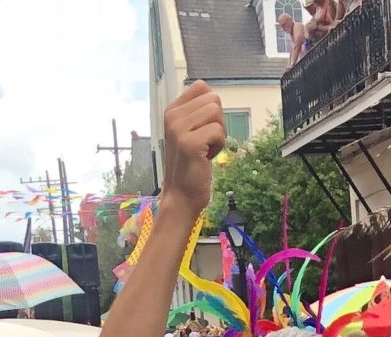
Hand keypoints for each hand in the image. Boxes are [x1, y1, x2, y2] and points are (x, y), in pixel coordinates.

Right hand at [161, 81, 229, 213]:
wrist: (181, 195)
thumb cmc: (190, 165)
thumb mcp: (189, 132)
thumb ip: (198, 114)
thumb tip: (214, 98)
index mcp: (172, 110)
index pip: (201, 86)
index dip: (212, 106)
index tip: (204, 127)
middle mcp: (172, 116)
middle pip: (213, 99)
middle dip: (218, 121)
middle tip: (206, 141)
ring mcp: (179, 129)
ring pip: (217, 113)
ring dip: (219, 134)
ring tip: (206, 149)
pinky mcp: (189, 143)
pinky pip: (218, 131)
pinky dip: (219, 146)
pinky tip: (206, 157)